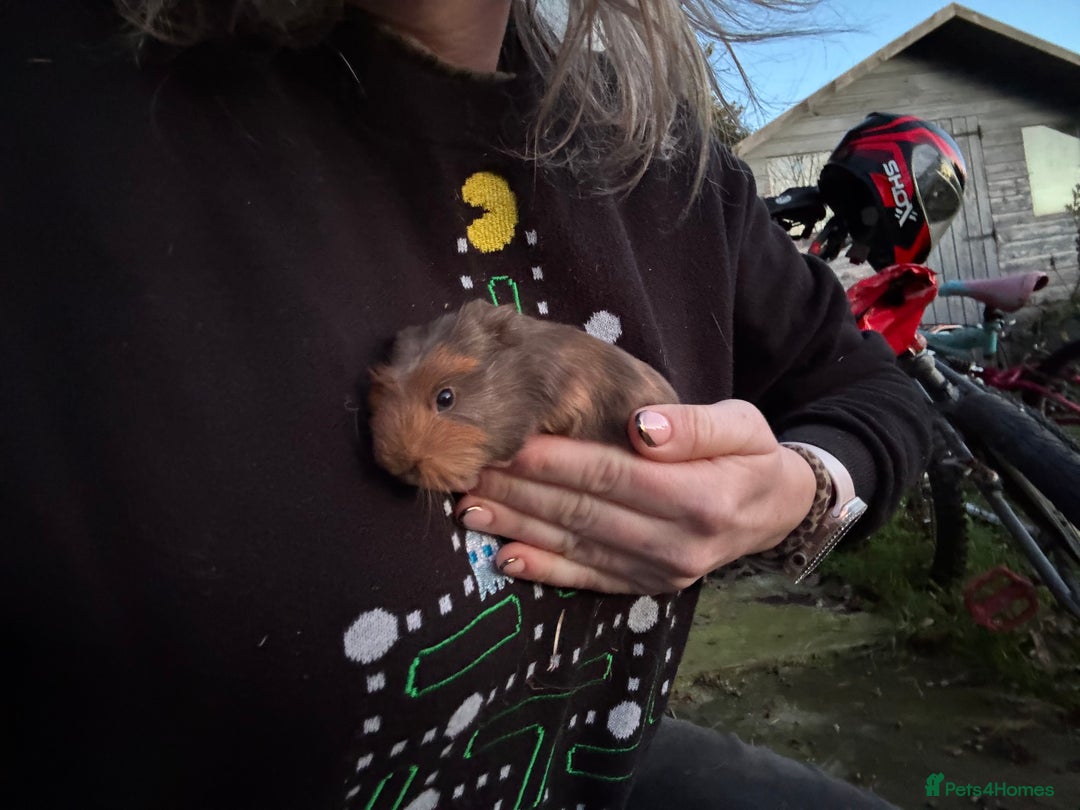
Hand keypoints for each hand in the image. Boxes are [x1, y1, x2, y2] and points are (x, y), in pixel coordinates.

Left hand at [454, 400, 817, 593]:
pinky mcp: (647, 588)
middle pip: (584, 512)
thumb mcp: (741, 424)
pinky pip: (589, 579)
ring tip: (469, 507)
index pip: (613, 475)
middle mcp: (679, 544)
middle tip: (467, 470)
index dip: (556, 460)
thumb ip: (693, 425)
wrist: (774, 513)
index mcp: (701, 498)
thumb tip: (641, 425)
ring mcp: (662, 572)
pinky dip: (544, 569)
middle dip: (520, 490)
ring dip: (518, 528)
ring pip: (577, 546)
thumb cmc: (750, 456)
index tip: (507, 442)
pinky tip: (504, 558)